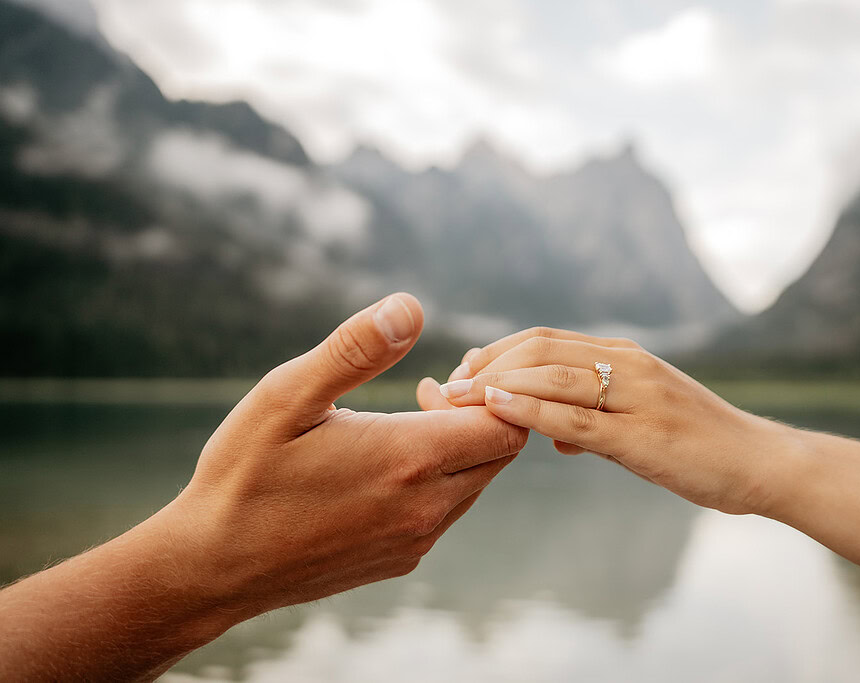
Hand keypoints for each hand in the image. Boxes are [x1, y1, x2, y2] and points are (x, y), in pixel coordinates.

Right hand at [162, 293, 528, 617]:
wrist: (212, 568)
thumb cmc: (244, 475)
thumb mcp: (287, 397)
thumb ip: (355, 350)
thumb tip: (410, 307)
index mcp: (410, 461)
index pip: (505, 424)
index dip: (489, 392)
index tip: (444, 375)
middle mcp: (427, 508)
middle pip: (500, 453)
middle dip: (478, 415)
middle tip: (429, 388)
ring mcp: (415, 540)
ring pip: (475, 483)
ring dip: (457, 448)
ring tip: (408, 419)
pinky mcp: (400, 560)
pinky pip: (446, 513)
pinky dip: (438, 480)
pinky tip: (389, 463)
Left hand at [434, 328, 798, 515]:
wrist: (761, 462)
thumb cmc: (700, 445)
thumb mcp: (640, 423)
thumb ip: (593, 422)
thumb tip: (551, 434)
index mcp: (625, 356)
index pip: (546, 340)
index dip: (497, 351)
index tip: (463, 371)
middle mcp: (628, 364)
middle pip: (540, 349)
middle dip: (487, 364)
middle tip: (449, 386)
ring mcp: (637, 396)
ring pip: (552, 376)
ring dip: (497, 383)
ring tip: (458, 397)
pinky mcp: (642, 435)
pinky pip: (575, 417)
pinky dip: (529, 409)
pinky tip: (498, 409)